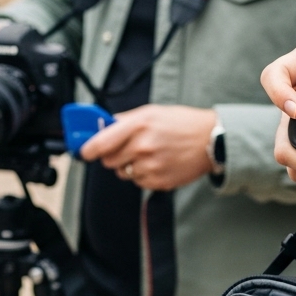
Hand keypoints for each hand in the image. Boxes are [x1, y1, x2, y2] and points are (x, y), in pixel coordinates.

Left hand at [78, 105, 217, 191]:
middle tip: (125, 149)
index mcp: (138, 125)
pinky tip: (158, 164)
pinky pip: (138, 182)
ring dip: (129, 166)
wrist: (211, 140)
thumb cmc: (181, 123)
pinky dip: (143, 175)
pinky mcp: (158, 181)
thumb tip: (100, 127)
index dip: (87, 149)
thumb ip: (124, 120)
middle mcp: (142, 147)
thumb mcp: (151, 112)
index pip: (101, 143)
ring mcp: (150, 166)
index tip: (84, 151)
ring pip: (122, 173)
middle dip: (112, 156)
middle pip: (108, 161)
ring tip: (148, 155)